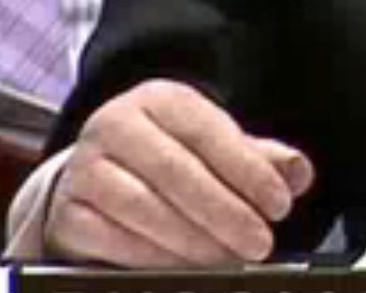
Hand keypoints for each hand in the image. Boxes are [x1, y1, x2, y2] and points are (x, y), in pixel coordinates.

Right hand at [45, 80, 314, 267]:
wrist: (98, 180)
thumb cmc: (168, 161)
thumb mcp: (214, 149)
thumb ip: (259, 159)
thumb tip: (298, 172)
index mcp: (159, 99)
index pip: (208, 130)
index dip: (248, 170)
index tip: (279, 205)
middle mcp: (115, 124)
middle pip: (175, 170)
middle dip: (224, 212)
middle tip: (260, 243)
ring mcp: (85, 167)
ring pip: (140, 205)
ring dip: (191, 239)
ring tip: (227, 259)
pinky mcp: (68, 211)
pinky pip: (110, 236)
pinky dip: (151, 256)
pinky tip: (184, 266)